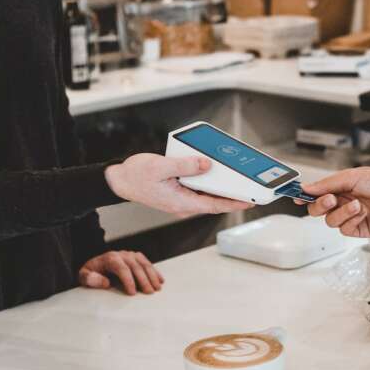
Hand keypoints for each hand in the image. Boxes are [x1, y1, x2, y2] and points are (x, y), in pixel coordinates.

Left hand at [79, 250, 163, 294]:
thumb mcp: (83, 275)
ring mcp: (130, 255)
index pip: (122, 268)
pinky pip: (147, 263)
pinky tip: (160, 280)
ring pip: (144, 264)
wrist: (94, 264)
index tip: (133, 292)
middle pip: (135, 266)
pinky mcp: (136, 257)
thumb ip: (90, 279)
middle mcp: (122, 254)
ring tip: (157, 288)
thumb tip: (105, 282)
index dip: (129, 280)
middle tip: (148, 292)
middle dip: (143, 280)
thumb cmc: (91, 272)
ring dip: (152, 276)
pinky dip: (154, 271)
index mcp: (110, 258)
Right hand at [105, 153, 253, 216]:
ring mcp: (181, 200)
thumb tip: (206, 164)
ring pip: (206, 196)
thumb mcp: (161, 166)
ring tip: (237, 179)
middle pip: (214, 201)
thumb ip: (185, 166)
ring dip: (221, 188)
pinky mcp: (178, 193)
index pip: (214, 205)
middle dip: (232, 195)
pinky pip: (198, 190)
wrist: (119, 180)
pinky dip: (208, 183)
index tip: (250, 200)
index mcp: (181, 202)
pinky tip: (214, 172)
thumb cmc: (136, 175)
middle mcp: (183, 204)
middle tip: (250, 187)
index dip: (234, 203)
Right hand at [298, 167, 369, 237]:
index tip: (296, 196)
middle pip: (318, 210)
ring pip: (330, 221)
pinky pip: (345, 229)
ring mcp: (350, 216)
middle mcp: (343, 202)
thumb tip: (306, 187)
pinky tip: (364, 213)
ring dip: (342, 213)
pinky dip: (353, 221)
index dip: (304, 195)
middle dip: (321, 205)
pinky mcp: (359, 229)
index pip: (316, 193)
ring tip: (357, 205)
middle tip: (331, 199)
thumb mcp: (353, 176)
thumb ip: (327, 183)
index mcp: (340, 187)